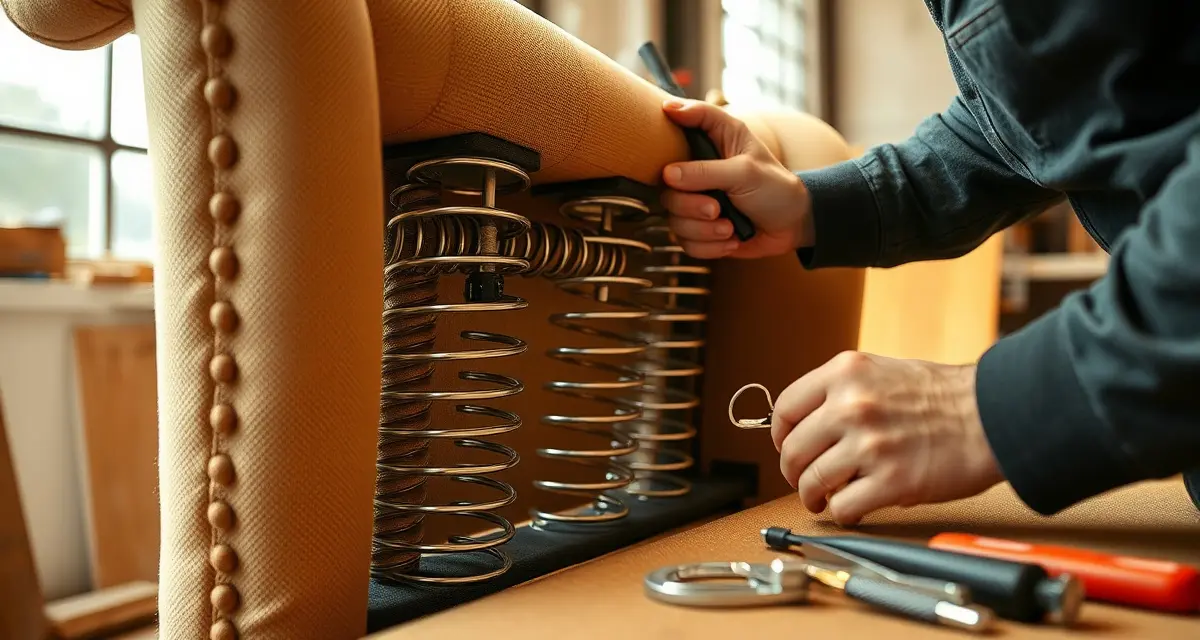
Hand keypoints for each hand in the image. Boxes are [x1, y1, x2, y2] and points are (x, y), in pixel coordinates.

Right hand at [660, 99, 813, 259]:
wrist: (792, 226)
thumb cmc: (775, 188)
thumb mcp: (746, 172)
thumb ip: (706, 171)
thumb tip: (668, 174)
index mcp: (714, 141)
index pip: (687, 116)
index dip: (674, 112)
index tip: (665, 111)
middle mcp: (698, 169)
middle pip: (667, 186)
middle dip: (690, 205)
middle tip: (716, 209)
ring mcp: (696, 201)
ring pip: (674, 220)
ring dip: (703, 231)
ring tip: (729, 228)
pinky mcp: (699, 228)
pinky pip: (686, 243)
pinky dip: (710, 246)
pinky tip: (731, 240)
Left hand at [770, 352, 1004, 525]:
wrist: (994, 414)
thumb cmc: (944, 395)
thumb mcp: (881, 371)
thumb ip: (841, 391)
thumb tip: (806, 422)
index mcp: (845, 373)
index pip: (785, 408)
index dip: (780, 435)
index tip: (786, 447)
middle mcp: (852, 406)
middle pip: (793, 451)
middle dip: (792, 472)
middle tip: (802, 480)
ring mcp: (870, 444)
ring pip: (813, 482)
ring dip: (813, 496)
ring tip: (823, 498)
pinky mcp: (892, 481)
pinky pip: (844, 507)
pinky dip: (843, 513)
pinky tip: (853, 507)